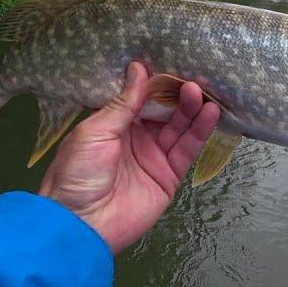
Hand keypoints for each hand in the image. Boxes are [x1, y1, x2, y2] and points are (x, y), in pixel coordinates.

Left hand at [38, 62, 220, 252]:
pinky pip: (188, 150)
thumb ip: (123, 103)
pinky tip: (209, 113)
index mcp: (113, 125)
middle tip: (195, 76)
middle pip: (164, 111)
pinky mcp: (170, 176)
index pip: (141, 98)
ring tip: (203, 92)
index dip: (157, 82)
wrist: (82, 224)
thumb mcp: (95, 132)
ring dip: (192, 110)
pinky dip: (200, 132)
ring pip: (180, 128)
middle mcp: (136, 137)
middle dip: (178, 95)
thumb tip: (139, 68)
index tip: (174, 62)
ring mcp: (154, 157)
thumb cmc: (78, 173)